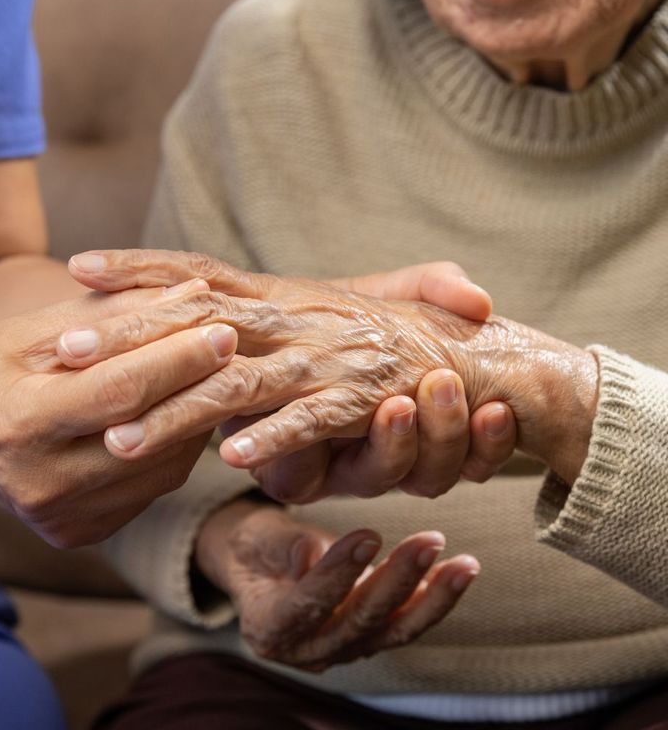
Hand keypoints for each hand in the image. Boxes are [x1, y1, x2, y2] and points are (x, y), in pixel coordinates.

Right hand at [0, 279, 238, 546]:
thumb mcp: (38, 328)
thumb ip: (117, 313)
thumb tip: (195, 293)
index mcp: (20, 425)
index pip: (120, 391)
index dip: (179, 359)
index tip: (223, 327)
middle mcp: (42, 485)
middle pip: (150, 434)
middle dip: (200, 385)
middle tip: (236, 345)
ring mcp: (63, 518)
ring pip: (164, 467)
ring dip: (196, 418)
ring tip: (211, 375)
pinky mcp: (81, 533)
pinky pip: (153, 487)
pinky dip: (176, 447)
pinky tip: (181, 413)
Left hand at [68, 249, 597, 488]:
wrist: (472, 356)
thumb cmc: (383, 335)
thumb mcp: (316, 311)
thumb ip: (263, 307)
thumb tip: (195, 304)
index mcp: (279, 297)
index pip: (198, 273)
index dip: (141, 267)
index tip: (79, 266)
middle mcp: (294, 321)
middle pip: (199, 323)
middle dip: (132, 338)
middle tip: (67, 351)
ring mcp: (325, 359)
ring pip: (239, 384)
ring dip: (179, 411)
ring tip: (120, 438)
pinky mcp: (362, 399)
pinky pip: (310, 420)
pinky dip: (275, 438)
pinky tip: (232, 460)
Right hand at [195, 500, 478, 671]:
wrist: (261, 567)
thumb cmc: (254, 548)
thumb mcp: (254, 539)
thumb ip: (282, 547)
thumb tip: (311, 553)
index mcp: (269, 628)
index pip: (307, 605)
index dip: (337, 573)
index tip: (368, 536)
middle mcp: (307, 650)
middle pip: (358, 621)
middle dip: (398, 581)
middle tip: (428, 542)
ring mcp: (341, 649)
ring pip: (392, 630)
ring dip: (432, 597)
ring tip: (464, 564)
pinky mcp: (368, 639)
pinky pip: (404, 624)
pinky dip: (433, 600)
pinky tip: (457, 573)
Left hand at [242, 261, 512, 500]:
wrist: (263, 333)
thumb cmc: (336, 315)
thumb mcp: (392, 293)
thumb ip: (436, 288)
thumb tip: (480, 299)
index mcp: (422, 414)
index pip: (477, 443)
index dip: (493, 438)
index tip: (500, 410)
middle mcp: (389, 450)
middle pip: (438, 470)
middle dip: (449, 436)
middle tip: (450, 392)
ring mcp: (342, 464)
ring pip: (384, 475)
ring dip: (395, 443)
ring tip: (395, 405)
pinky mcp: (289, 469)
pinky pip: (299, 470)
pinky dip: (289, 445)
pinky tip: (278, 441)